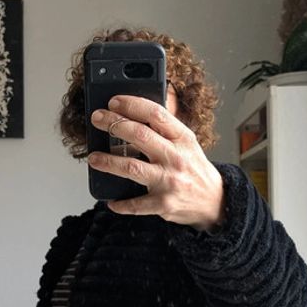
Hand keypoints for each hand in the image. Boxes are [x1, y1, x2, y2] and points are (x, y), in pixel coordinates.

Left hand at [88, 95, 224, 229]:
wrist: (214, 201)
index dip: (132, 105)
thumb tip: (131, 115)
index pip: (156, 114)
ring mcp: (169, 181)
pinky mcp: (163, 204)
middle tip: (97, 119)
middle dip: (113, 125)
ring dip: (108, 161)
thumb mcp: (186, 144)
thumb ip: (165, 130)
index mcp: (183, 138)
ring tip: (93, 158)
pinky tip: (110, 201)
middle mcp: (176, 158)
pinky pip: (135, 204)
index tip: (114, 102)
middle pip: (139, 136)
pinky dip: (121, 204)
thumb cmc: (194, 169)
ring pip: (132, 167)